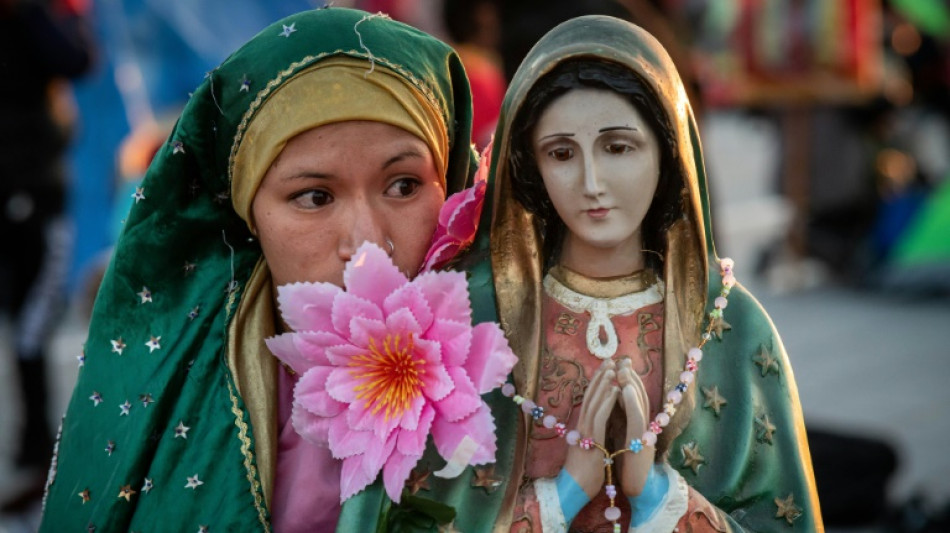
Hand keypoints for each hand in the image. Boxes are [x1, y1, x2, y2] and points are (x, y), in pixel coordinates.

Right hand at [563, 359, 618, 498]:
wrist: (574, 490)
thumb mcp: (590, 448)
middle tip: (610, 359)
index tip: (606, 368)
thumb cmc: (584, 473)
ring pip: (594, 401)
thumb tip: (600, 427)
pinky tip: (615, 389)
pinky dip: (608, 401)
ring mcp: (585, 431)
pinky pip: (600, 416)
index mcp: (582, 426)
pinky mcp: (591, 439)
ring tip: (612, 368)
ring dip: (604, 383)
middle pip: (590, 395)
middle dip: (601, 376)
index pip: (589, 400)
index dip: (597, 383)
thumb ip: (594, 435)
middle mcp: (581, 425)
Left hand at [617, 357, 654, 496]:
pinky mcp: (641, 443)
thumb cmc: (628, 466)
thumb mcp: (623, 439)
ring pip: (640, 403)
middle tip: (622, 360)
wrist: (638, 490)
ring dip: (631, 384)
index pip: (635, 398)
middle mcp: (645, 426)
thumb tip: (613, 405)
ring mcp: (646, 433)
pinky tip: (623, 389)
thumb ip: (621, 422)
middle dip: (631, 377)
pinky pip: (636, 418)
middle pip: (640, 396)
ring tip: (623, 369)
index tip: (619, 365)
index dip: (628, 380)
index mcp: (639, 425)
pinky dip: (630, 402)